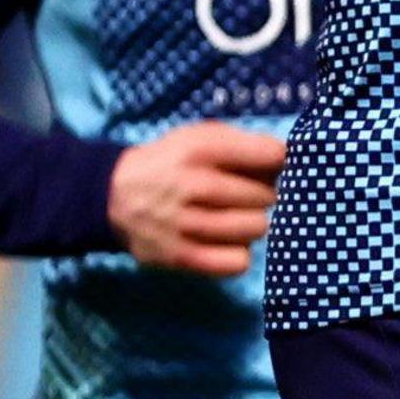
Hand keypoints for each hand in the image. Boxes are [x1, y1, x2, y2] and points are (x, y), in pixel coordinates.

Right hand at [106, 122, 284, 275]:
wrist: (113, 195)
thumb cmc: (171, 162)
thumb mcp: (200, 135)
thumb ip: (244, 142)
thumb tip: (286, 161)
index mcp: (199, 149)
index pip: (272, 156)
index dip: (277, 161)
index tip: (268, 164)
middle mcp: (192, 186)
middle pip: (266, 196)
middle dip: (262, 194)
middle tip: (245, 195)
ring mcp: (184, 224)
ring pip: (256, 229)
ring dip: (252, 223)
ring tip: (235, 217)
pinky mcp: (179, 257)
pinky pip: (238, 262)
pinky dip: (239, 253)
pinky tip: (226, 241)